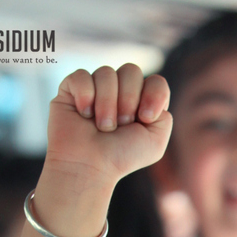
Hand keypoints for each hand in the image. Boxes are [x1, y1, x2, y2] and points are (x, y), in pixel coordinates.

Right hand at [45, 64, 171, 193]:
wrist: (88, 166)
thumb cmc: (120, 157)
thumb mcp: (155, 142)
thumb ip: (164, 117)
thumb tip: (151, 94)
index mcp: (141, 104)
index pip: (155, 81)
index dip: (153, 94)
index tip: (145, 117)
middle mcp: (119, 93)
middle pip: (131, 70)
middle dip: (129, 98)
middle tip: (121, 124)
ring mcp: (95, 89)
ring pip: (106, 72)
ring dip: (107, 103)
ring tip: (103, 127)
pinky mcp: (72, 89)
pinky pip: (81, 75)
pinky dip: (85, 95)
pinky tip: (84, 114)